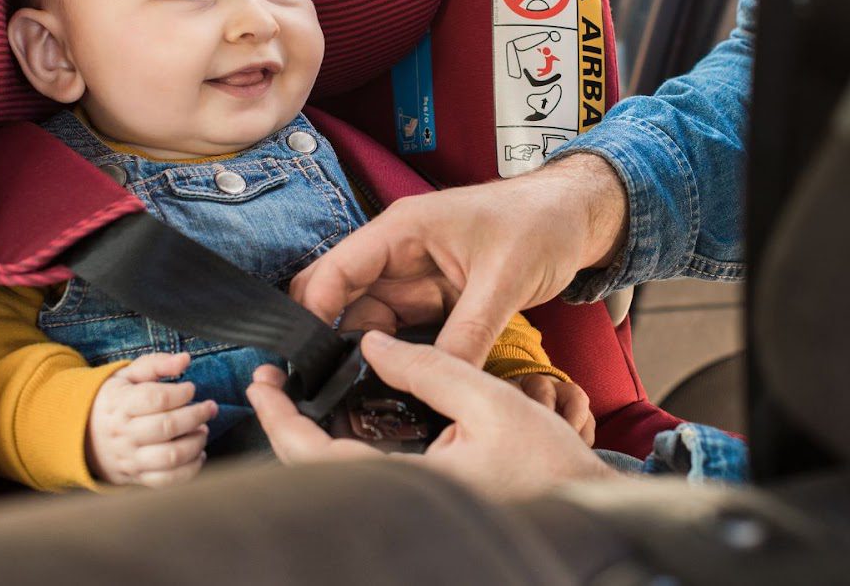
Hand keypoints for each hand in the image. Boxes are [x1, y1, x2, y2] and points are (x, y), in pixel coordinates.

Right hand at [86, 352, 217, 487]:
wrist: (82, 435)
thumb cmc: (114, 400)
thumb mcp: (127, 376)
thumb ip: (156, 364)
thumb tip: (184, 359)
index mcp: (119, 405)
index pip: (155, 399)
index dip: (180, 393)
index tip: (190, 388)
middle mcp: (123, 434)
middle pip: (167, 427)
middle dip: (196, 415)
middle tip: (210, 408)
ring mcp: (130, 458)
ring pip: (170, 456)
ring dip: (196, 442)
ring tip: (203, 429)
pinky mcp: (137, 477)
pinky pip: (168, 480)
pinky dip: (191, 469)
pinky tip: (198, 453)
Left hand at [247, 331, 619, 500]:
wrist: (586, 505)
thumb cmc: (549, 463)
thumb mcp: (491, 400)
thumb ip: (429, 367)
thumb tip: (373, 343)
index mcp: (410, 484)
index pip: (317, 457)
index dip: (281, 419)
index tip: (263, 384)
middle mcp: (402, 502)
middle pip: (317, 471)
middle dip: (286, 426)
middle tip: (271, 383)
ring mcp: (410, 506)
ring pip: (339, 475)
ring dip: (311, 437)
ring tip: (300, 393)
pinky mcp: (422, 504)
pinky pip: (366, 476)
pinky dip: (344, 446)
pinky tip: (347, 417)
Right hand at [290, 153, 628, 365]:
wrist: (577, 217)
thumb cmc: (541, 223)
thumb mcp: (504, 280)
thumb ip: (469, 333)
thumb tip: (439, 380)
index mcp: (403, 230)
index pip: (336, 271)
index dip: (314, 314)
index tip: (306, 363)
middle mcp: (400, 254)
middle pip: (342, 300)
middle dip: (331, 342)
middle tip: (328, 391)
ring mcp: (416, 278)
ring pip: (370, 323)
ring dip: (365, 356)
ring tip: (359, 398)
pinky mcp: (435, 299)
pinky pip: (403, 333)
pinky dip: (397, 358)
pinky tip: (396, 387)